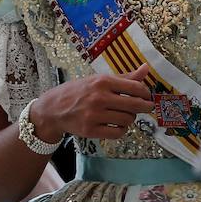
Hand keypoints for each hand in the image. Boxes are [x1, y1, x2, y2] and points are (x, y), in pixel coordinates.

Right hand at [29, 64, 153, 140]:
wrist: (53, 108)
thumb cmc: (79, 91)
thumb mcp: (99, 80)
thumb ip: (124, 77)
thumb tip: (146, 68)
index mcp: (103, 82)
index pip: (135, 88)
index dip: (146, 93)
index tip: (147, 96)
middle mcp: (99, 98)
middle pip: (134, 105)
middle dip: (145, 107)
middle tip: (147, 107)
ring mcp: (94, 115)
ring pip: (127, 120)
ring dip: (130, 118)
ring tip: (125, 115)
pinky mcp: (90, 130)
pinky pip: (117, 133)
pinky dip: (122, 130)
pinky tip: (118, 125)